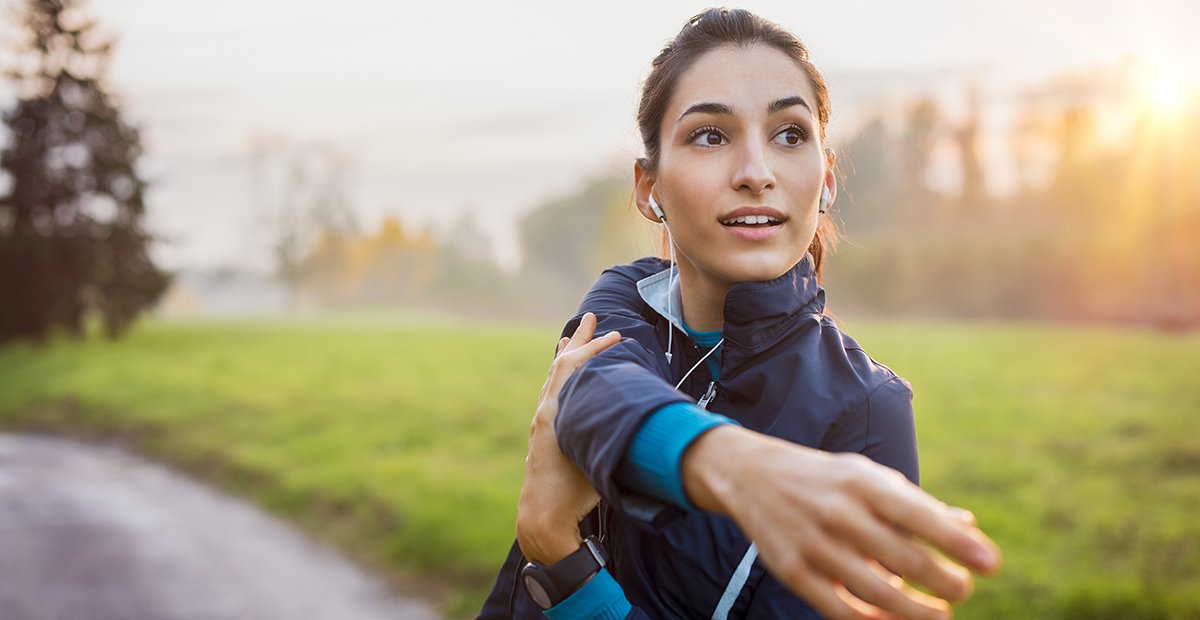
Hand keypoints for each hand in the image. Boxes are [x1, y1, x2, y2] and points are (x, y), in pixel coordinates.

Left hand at [516, 313, 620, 563]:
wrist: (542, 517)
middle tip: (590, 317)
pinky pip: (552, 393)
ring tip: (570, 339)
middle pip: (561, 364)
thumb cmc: (575, 492)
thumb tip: (653, 417)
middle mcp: (545, 411)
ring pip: (554, 378)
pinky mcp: (543, 435)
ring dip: (566, 356)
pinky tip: (565, 380)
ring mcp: (542, 423)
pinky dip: (561, 378)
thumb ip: (619, 433)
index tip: (616, 335)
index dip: (596, 348)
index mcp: (555, 411)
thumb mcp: (600, 456)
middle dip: (579, 340)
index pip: (574, 366)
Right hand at [683, 426, 1000, 619]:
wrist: (751, 475)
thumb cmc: (826, 480)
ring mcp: (814, 545)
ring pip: (878, 594)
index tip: (991, 563)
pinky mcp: (793, 572)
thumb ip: (917, 505)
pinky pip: (841, 610)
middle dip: (946, 582)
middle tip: (962, 589)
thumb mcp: (869, 478)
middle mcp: (840, 513)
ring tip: (940, 614)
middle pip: (906, 561)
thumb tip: (968, 529)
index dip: (959, 543)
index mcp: (864, 483)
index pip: (921, 516)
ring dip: (918, 612)